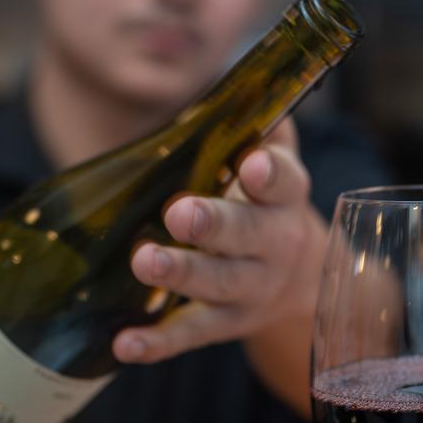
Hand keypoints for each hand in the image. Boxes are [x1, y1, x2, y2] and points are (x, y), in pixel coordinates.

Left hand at [113, 119, 326, 415]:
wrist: (297, 278)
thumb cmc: (267, 205)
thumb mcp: (273, 161)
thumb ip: (257, 125)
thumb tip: (235, 79)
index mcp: (285, 197)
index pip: (284, 183)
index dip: (270, 176)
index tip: (251, 166)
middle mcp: (275, 243)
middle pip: (250, 237)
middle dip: (217, 225)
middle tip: (180, 214)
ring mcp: (253, 288)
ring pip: (222, 286)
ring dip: (185, 275)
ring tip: (146, 262)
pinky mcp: (228, 323)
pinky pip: (195, 334)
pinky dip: (161, 342)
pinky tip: (126, 342)